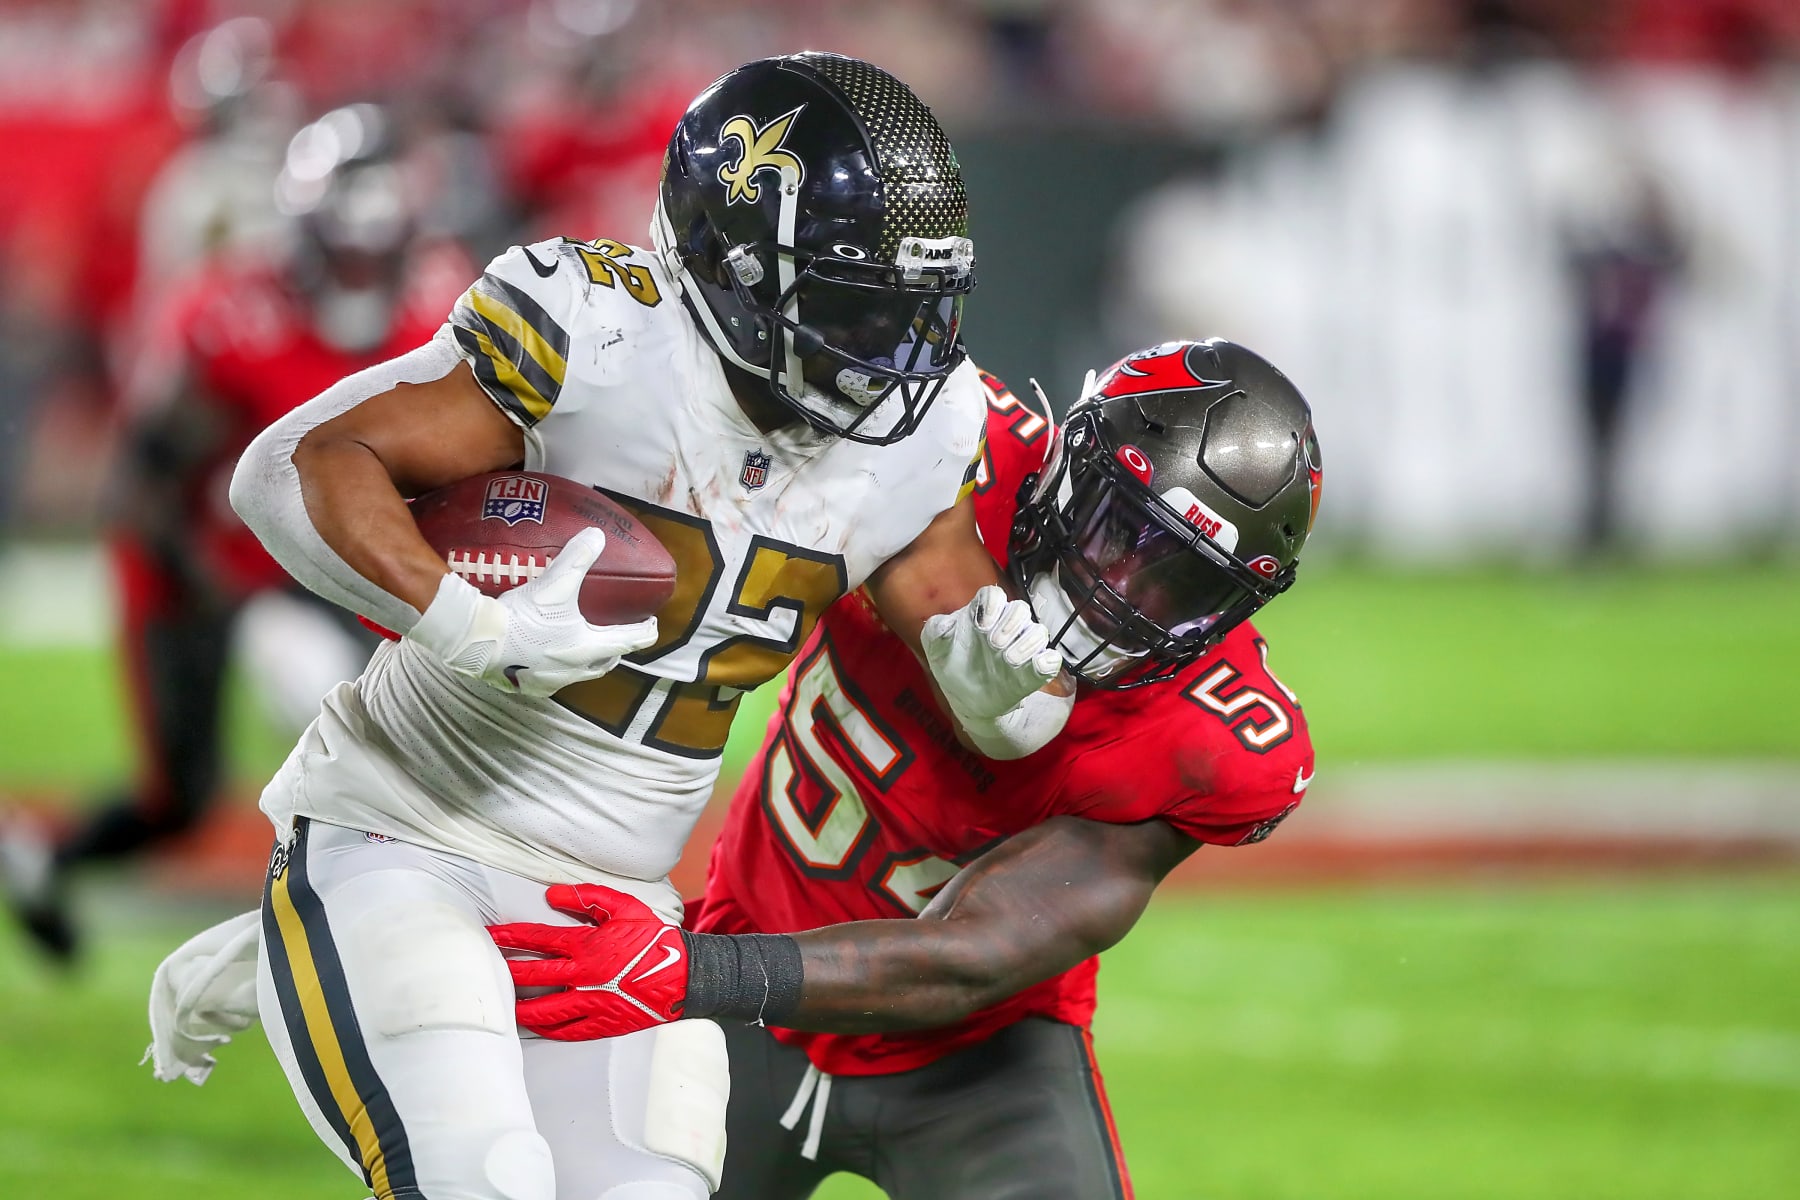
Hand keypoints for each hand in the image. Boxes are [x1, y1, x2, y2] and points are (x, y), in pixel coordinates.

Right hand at [406, 528, 657, 696]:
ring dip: (588, 661)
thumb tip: (597, 535)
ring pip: (581, 674)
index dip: (644, 632)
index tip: (652, 625)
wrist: (479, 642)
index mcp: (588, 647)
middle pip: (606, 662)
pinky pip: (553, 680)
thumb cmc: (523, 616)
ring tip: (585, 646)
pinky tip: (549, 658)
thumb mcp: (554, 583)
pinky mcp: (529, 687)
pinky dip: (559, 669)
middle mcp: (575, 670)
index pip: (629, 641)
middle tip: (618, 635)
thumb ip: (578, 557)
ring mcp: (551, 682)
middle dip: (615, 649)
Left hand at [489, 883, 687, 1039]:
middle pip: (532, 976)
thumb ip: (588, 897)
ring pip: (544, 1010)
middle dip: (506, 970)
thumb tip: (551, 894)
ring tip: (504, 1004)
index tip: (490, 935)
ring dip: (520, 1006)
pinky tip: (533, 1026)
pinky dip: (546, 1029)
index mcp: (587, 945)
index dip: (510, 936)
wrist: (685, 975)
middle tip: (486, 968)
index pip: (538, 939)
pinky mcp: (602, 1023)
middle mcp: (583, 975)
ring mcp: (591, 1003)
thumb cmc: (654, 938)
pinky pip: (566, 1031)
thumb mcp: (625, 907)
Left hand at [921, 584, 1062, 722]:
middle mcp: (1006, 627)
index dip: (991, 605)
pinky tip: (1038, 665)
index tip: (980, 624)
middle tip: (994, 643)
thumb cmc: (951, 664)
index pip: (994, 595)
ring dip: (1026, 643)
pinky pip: (1050, 660)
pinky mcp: (1033, 670)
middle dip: (1009, 624)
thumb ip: (936, 629)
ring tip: (1009, 660)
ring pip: (1039, 632)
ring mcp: (1022, 647)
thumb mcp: (935, 645)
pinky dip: (1047, 662)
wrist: (964, 698)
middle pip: (1020, 609)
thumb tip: (948, 624)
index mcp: (983, 614)